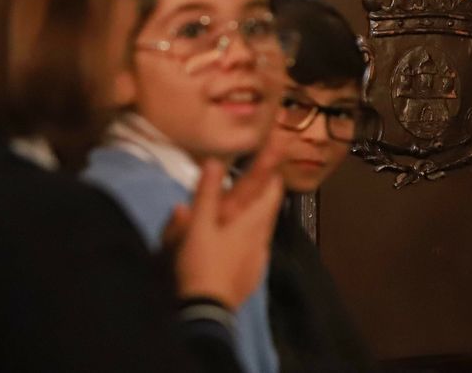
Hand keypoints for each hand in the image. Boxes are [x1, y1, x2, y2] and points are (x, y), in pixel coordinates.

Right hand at [164, 142, 283, 308]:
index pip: (272, 192)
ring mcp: (259, 260)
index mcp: (253, 223)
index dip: (273, 175)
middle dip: (264, 195)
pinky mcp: (252, 276)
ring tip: (244, 210)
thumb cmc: (202, 265)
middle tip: (256, 181)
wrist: (205, 311)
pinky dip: (249, 239)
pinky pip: (255, 250)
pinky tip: (237, 243)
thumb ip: (206, 195)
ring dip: (257, 217)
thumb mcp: (198, 227)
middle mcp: (263, 239)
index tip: (272, 161)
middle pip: (270, 211)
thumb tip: (214, 162)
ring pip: (264, 231)